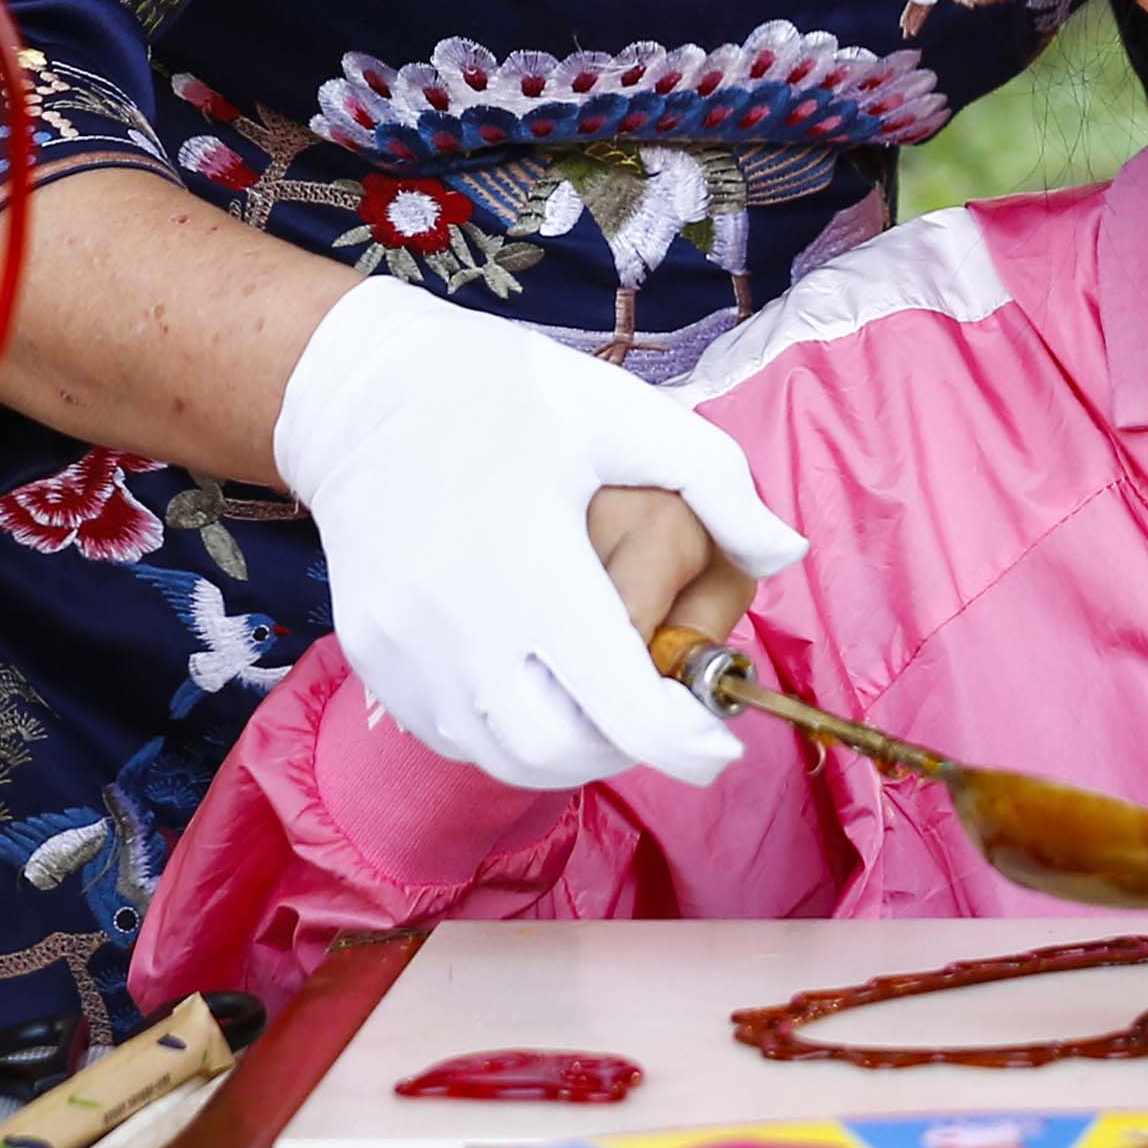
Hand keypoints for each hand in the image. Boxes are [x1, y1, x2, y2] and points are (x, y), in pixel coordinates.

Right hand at [268, 278, 807, 789]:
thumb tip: (784, 553)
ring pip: (504, 756)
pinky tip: (536, 677)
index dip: (683, 742)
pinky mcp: (373, 658)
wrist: (363, 391)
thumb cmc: (507, 395)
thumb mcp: (623, 411)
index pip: (619, 702)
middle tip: (660, 711)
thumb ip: (717, 482)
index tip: (720, 743)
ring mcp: (405, 648)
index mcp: (531, 557)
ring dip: (570, 746)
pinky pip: (453, 733)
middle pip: (563, 751)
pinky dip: (508, 730)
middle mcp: (459, 619)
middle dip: (628, 748)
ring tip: (602, 695)